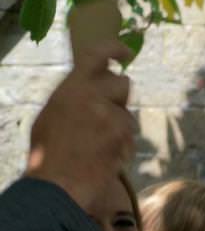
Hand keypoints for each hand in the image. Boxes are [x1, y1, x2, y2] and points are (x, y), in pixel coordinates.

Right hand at [24, 38, 135, 214]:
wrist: (57, 182)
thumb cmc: (48, 153)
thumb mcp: (52, 115)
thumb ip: (74, 97)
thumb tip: (92, 88)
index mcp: (70, 87)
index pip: (96, 55)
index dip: (114, 48)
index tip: (126, 53)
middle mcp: (90, 95)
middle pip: (123, 83)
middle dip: (119, 100)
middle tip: (105, 119)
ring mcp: (108, 114)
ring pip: (127, 113)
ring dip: (119, 127)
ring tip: (97, 144)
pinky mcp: (121, 135)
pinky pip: (130, 136)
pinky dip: (122, 146)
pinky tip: (104, 157)